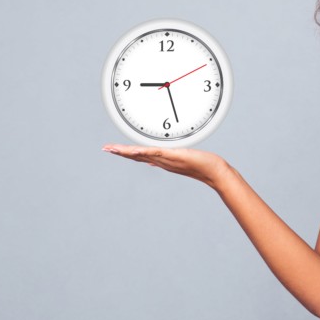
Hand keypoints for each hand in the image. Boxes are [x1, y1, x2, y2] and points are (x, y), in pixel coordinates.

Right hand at [102, 144, 230, 188]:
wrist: (213, 171)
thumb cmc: (201, 163)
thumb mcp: (181, 158)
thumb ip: (167, 157)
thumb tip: (155, 159)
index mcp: (162, 160)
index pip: (140, 156)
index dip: (125, 153)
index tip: (112, 149)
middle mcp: (162, 161)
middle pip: (137, 156)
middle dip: (120, 152)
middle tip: (105, 148)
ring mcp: (167, 160)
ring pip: (142, 155)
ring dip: (127, 152)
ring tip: (113, 148)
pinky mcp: (174, 156)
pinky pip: (155, 153)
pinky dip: (143, 151)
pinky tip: (133, 150)